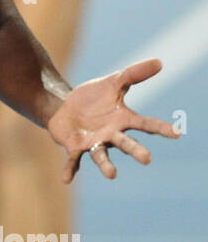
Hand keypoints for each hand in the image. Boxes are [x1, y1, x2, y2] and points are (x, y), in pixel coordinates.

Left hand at [47, 57, 179, 183]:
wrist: (64, 107)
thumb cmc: (93, 98)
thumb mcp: (113, 82)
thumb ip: (134, 74)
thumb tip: (159, 62)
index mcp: (122, 120)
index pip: (145, 123)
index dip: (161, 128)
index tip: (177, 133)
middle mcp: (110, 135)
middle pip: (126, 143)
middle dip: (136, 150)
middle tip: (147, 158)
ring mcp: (93, 143)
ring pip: (101, 155)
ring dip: (106, 165)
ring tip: (112, 174)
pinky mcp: (74, 147)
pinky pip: (73, 160)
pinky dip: (70, 170)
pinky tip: (66, 180)